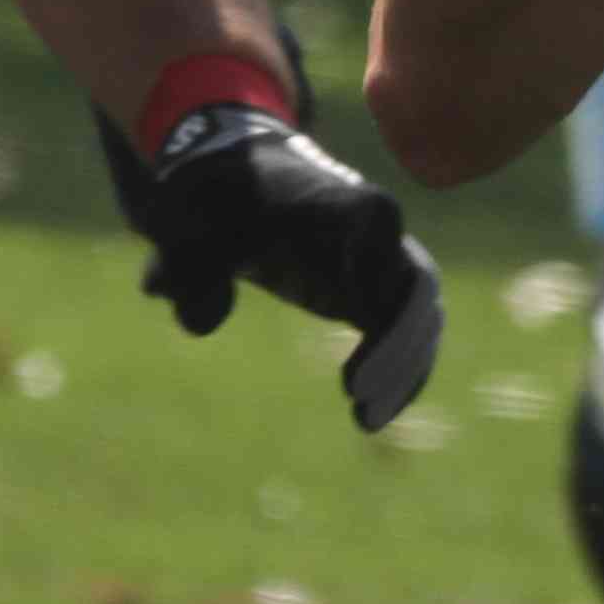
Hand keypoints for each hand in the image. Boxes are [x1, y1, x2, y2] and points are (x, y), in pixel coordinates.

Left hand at [108, 77, 447, 432]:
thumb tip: (185, 312)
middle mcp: (373, 231)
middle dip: (397, 342)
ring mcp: (384, 264)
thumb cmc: (217, 200)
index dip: (375, 262)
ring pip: (420, 317)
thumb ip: (183, 264)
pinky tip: (369, 416)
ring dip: (403, 369)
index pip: (377, 216)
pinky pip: (408, 336)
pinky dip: (398, 374)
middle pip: (415, 283)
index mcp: (329, 199)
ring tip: (364, 419)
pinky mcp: (379, 296)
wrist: (242, 184)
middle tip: (355, 393)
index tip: (354, 313)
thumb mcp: (186, 225)